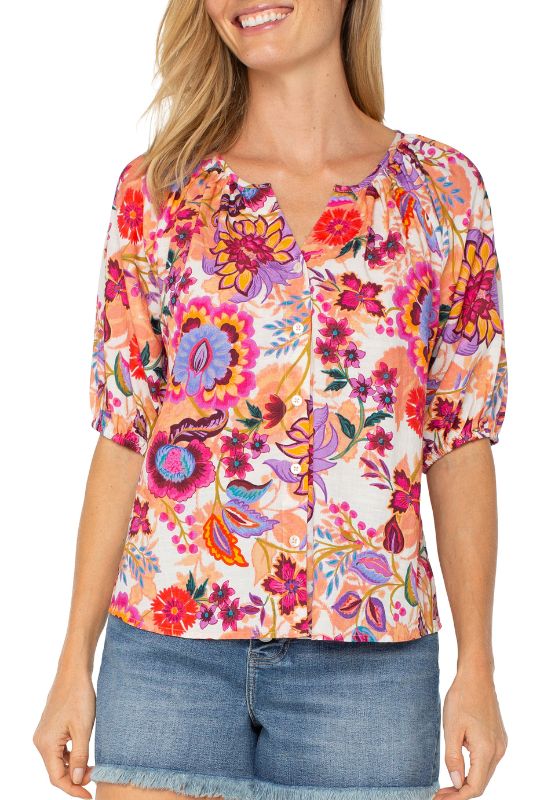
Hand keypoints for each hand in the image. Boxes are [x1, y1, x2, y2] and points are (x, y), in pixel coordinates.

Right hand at [33, 668, 95, 797]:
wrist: (74, 672)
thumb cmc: (79, 697)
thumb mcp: (84, 729)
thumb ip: (80, 757)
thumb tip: (76, 781)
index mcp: (46, 744)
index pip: (57, 778)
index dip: (73, 789)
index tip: (89, 796)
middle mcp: (41, 741)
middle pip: (56, 771)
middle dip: (75, 779)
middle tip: (95, 777)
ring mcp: (45, 734)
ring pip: (58, 761)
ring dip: (74, 768)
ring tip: (93, 767)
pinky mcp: (51, 728)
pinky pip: (59, 750)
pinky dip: (71, 756)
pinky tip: (84, 755)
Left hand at [434, 668, 507, 797]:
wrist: (476, 677)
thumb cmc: (461, 699)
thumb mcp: (451, 729)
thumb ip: (453, 758)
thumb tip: (456, 782)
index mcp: (486, 750)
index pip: (474, 787)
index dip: (457, 797)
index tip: (439, 798)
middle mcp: (497, 751)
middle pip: (481, 783)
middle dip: (461, 792)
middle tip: (440, 794)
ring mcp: (500, 745)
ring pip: (485, 774)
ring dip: (468, 782)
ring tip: (447, 784)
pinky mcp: (498, 739)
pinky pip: (487, 762)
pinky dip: (474, 770)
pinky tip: (460, 768)